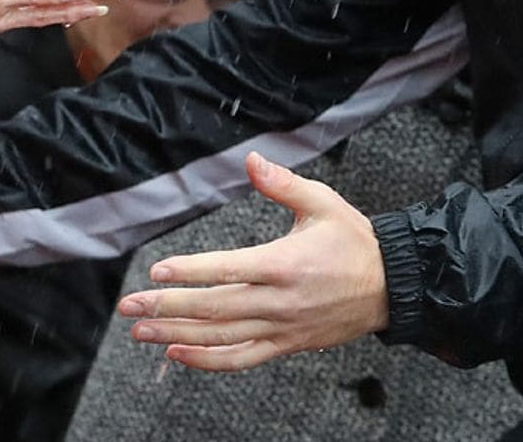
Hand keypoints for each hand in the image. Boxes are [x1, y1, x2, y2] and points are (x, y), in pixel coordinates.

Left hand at [116, 152, 388, 371]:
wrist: (392, 288)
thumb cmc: (354, 242)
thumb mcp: (323, 203)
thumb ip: (283, 184)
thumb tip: (251, 160)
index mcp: (285, 264)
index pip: (228, 270)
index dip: (190, 272)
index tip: (155, 271)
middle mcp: (280, 301)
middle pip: (215, 309)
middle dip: (168, 307)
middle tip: (129, 307)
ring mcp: (282, 327)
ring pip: (222, 338)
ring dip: (177, 335)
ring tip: (140, 331)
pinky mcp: (287, 344)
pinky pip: (242, 358)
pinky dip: (208, 361)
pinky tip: (177, 355)